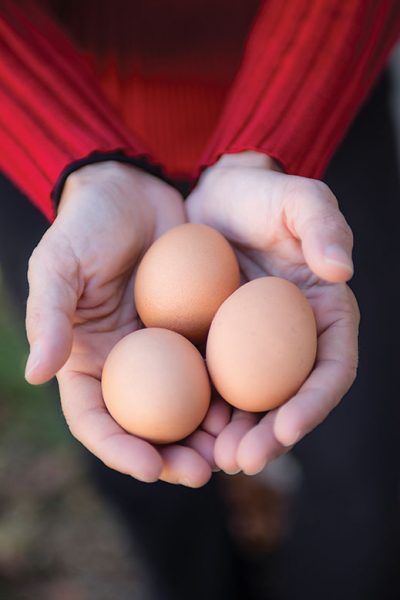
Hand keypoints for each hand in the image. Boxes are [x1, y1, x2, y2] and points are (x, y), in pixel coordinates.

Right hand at [24, 162, 223, 486]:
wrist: (134, 190)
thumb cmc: (86, 226)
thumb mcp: (58, 265)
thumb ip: (48, 316)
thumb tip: (36, 373)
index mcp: (88, 361)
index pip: (96, 420)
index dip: (119, 449)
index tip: (149, 467)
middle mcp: (127, 365)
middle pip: (146, 427)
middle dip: (172, 455)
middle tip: (202, 470)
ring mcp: (165, 351)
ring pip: (186, 408)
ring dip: (207, 434)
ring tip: (233, 449)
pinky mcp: (197, 332)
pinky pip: (214, 369)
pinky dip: (229, 393)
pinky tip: (250, 405)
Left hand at [186, 152, 359, 474]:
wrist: (210, 198)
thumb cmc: (259, 196)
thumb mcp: (295, 197)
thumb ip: (322, 225)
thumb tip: (341, 270)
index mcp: (324, 315)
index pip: (333, 368)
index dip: (315, 402)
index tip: (288, 427)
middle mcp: (293, 341)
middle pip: (292, 401)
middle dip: (272, 436)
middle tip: (242, 459)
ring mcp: (253, 349)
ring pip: (252, 406)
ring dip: (237, 437)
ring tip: (212, 459)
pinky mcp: (217, 348)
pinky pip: (213, 388)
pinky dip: (203, 414)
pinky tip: (185, 431)